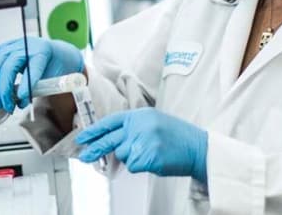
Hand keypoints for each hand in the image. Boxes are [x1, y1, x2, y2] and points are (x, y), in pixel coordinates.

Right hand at [0, 37, 83, 109]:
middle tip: (6, 106)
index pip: (34, 67)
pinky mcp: (6, 45)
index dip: (27, 84)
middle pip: (10, 65)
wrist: (55, 54)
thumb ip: (37, 89)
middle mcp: (29, 45)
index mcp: (44, 52)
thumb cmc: (54, 67)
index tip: (22, 98)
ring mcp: (16, 43)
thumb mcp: (52, 79)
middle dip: (4, 89)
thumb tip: (19, 102)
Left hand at [76, 108, 208, 181]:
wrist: (198, 148)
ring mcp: (143, 141)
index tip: (83, 137)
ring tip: (151, 153)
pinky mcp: (147, 156)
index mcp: (140, 115)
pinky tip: (155, 160)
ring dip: (133, 158)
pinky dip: (141, 166)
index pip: (111, 121)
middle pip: (109, 140)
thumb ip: (134, 128)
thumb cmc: (177, 137)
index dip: (95, 130)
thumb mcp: (154, 123)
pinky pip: (133, 166)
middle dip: (95, 150)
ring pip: (123, 155)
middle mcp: (139, 126)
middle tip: (83, 157)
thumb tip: (113, 142)